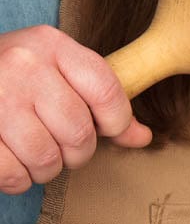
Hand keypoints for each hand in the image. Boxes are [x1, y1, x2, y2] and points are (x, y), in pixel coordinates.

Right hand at [0, 25, 151, 193]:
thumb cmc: (15, 80)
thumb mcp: (59, 75)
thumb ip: (103, 103)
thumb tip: (142, 136)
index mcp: (53, 45)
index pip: (108, 93)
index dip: (115, 123)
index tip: (101, 127)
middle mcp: (24, 64)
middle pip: (80, 134)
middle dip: (75, 153)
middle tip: (57, 142)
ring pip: (46, 159)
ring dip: (44, 168)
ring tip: (30, 150)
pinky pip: (12, 173)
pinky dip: (16, 177)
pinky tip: (9, 157)